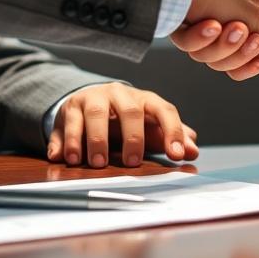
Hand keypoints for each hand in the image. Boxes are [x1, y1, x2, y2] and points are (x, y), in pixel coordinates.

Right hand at [46, 82, 197, 168]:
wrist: (90, 102)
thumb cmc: (127, 120)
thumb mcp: (150, 127)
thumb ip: (172, 137)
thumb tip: (192, 150)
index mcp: (144, 99)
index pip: (164, 110)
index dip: (173, 131)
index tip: (177, 155)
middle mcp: (119, 94)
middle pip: (130, 111)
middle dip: (133, 137)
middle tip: (131, 163)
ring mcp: (92, 98)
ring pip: (94, 113)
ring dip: (95, 140)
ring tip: (97, 164)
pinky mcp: (69, 108)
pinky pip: (66, 124)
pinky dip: (65, 143)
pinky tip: (66, 159)